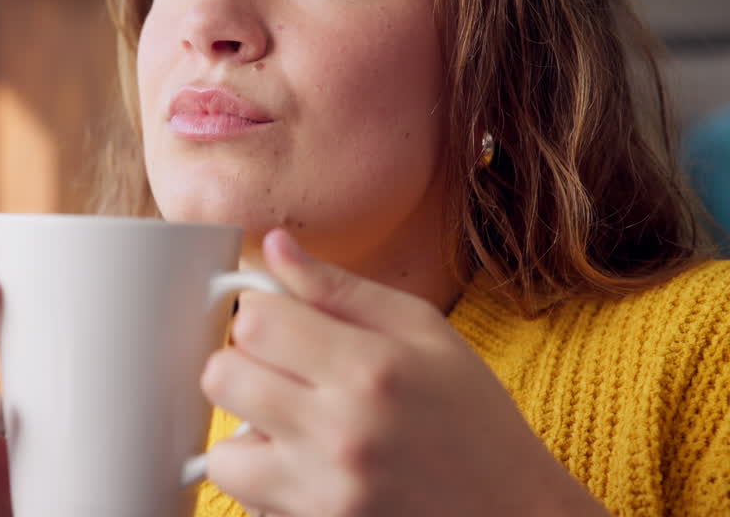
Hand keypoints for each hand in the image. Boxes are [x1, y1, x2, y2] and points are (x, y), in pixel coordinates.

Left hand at [200, 229, 607, 516]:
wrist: (514, 515)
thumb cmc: (473, 418)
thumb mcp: (423, 332)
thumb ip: (338, 289)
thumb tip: (274, 245)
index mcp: (368, 369)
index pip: (252, 321)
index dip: (259, 313)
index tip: (283, 322)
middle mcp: (339, 433)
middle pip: (221, 378)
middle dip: (242, 365)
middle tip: (281, 370)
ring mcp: (324, 494)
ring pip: (222, 453)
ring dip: (246, 433)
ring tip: (292, 426)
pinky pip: (248, 501)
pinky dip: (264, 482)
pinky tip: (304, 466)